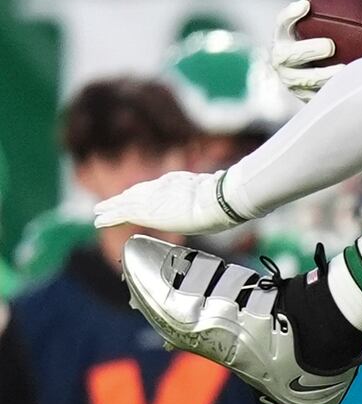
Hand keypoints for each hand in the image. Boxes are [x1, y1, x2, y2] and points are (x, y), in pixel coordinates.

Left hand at [93, 168, 236, 235]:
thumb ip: (209, 191)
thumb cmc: (220, 202)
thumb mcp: (213, 194)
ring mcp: (151, 200)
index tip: (130, 198)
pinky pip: (121, 214)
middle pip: (135, 193)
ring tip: (97, 212)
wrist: (215, 202)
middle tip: (107, 204)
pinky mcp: (144, 212)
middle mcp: (158, 189)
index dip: (139, 194)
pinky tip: (98, 220)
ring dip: (109, 208)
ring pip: (124, 203)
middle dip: (121, 199)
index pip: (151, 189)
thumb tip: (221, 187)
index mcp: (173, 183)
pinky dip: (108, 217)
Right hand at [272, 0, 336, 100]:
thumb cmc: (321, 39)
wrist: (315, 75)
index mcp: (284, 35)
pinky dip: (331, 92)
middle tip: (330, 45)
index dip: (291, 15)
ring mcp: (290, 81)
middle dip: (308, 50)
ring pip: (303, 80)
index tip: (305, 6)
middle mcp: (281, 58)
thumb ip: (331, 1)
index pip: (282, 22)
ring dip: (322, 75)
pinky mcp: (303, 99)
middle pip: (288, 55)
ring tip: (343, 70)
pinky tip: (349, 86)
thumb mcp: (322, 22)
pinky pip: (316, 97)